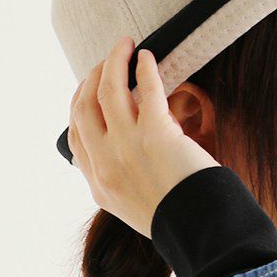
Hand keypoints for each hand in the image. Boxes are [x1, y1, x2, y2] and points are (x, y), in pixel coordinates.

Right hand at [67, 36, 221, 238]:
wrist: (200, 230)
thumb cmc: (177, 218)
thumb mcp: (134, 207)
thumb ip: (121, 179)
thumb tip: (122, 147)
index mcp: (99, 186)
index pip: (76, 136)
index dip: (80, 104)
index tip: (90, 89)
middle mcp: (106, 165)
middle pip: (84, 107)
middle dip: (93, 77)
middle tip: (107, 62)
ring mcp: (127, 148)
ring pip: (107, 90)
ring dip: (114, 61)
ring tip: (125, 46)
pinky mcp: (155, 134)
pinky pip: (144, 89)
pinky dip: (143, 67)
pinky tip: (146, 57)